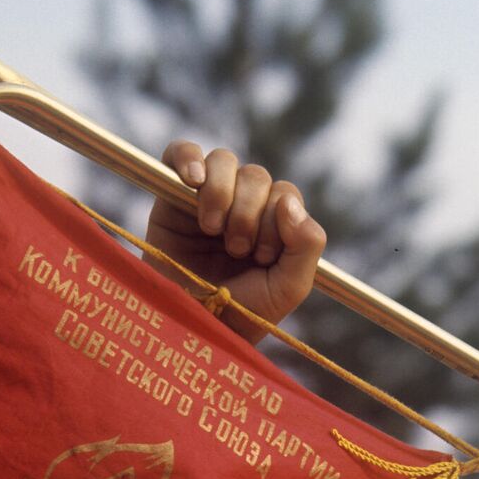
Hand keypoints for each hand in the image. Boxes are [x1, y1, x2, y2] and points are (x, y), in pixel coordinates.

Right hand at [147, 141, 326, 342]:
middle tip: (236, 249)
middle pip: (256, 175)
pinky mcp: (170, 196)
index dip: (275, 219)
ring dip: (222, 193)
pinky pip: (180, 152)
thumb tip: (289, 201)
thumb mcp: (290, 286)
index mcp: (274, 223)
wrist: (193, 327)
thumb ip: (307, 244)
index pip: (284, 193)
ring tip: (212, 229)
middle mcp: (242, 205)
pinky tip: (193, 181)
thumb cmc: (242, 312)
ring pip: (223, 161)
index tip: (260, 256)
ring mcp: (206, 198)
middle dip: (249, 213)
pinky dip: (187, 158)